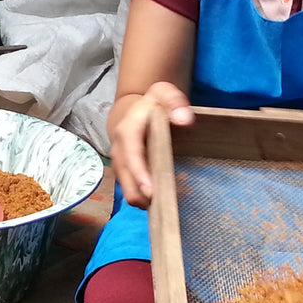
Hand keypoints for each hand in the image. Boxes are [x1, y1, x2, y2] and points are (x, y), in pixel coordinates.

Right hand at [109, 83, 193, 207]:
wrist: (134, 111)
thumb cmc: (153, 105)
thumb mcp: (164, 94)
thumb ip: (175, 102)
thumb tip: (184, 120)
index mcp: (127, 131)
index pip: (131, 156)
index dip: (139, 175)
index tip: (151, 192)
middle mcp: (119, 150)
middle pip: (125, 179)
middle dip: (140, 195)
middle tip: (161, 207)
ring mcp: (120, 163)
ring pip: (126, 188)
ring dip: (143, 199)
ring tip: (164, 206)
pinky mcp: (124, 173)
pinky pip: (132, 189)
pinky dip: (144, 197)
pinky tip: (161, 201)